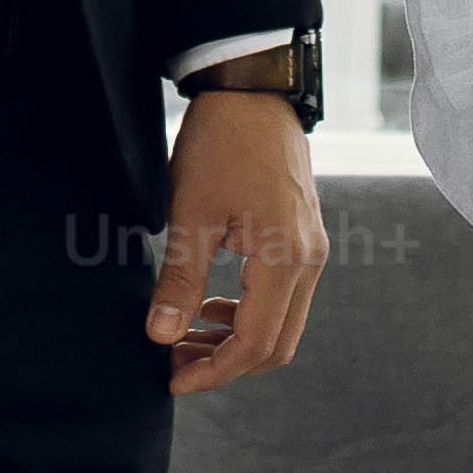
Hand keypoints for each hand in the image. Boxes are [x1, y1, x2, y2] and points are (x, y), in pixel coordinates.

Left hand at [142, 85, 328, 397]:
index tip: (172, 380)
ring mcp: (312, 250)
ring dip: (234, 342)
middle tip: (173, 363)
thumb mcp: (190, 211)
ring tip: (183, 338)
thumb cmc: (221, 143)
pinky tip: (210, 307)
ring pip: (281, 324)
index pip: (255, 342)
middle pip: (276, 345)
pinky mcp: (303, 240)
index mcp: (285, 257)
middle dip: (224, 364)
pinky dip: (247, 315)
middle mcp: (309, 260)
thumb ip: (180, 279)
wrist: (253, 93)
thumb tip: (161, 336)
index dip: (214, 372)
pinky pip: (282, 298)